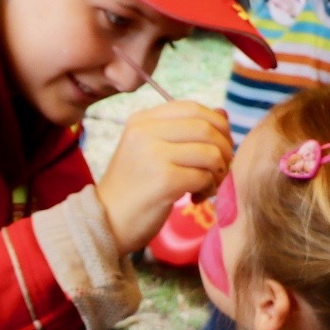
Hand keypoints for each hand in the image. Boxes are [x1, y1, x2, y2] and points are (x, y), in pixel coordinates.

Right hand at [94, 100, 232, 250]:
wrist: (106, 222)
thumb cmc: (134, 188)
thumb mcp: (154, 151)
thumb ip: (186, 131)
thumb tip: (223, 113)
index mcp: (142, 120)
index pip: (193, 108)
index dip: (216, 125)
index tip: (219, 147)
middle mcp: (145, 131)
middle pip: (206, 128)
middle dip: (224, 150)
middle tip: (219, 170)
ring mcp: (153, 154)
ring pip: (210, 153)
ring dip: (218, 172)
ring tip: (207, 186)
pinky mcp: (164, 180)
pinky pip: (204, 176)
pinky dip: (208, 188)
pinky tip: (196, 198)